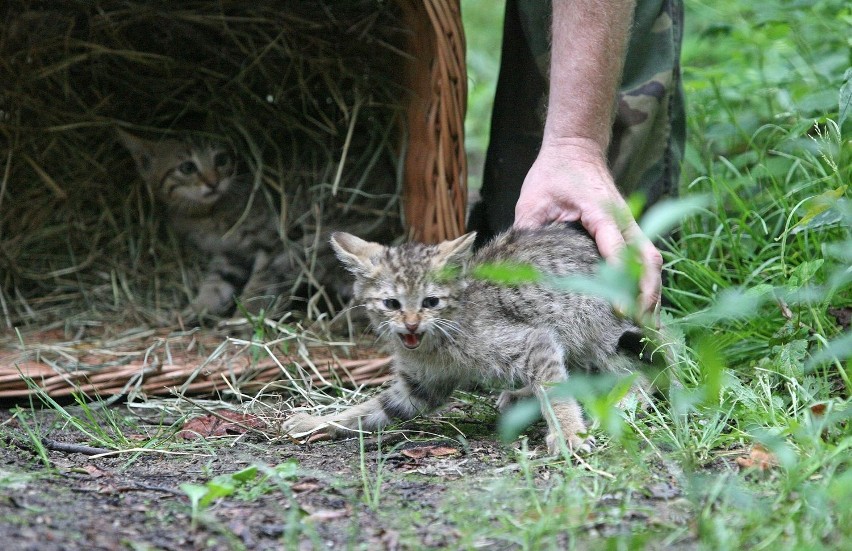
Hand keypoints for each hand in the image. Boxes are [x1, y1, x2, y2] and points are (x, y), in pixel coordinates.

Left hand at [513, 139, 661, 321]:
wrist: (575, 148)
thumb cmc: (552, 174)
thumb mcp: (532, 201)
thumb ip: (528, 232)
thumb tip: (517, 268)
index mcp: (600, 211)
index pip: (617, 249)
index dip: (620, 280)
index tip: (619, 309)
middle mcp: (623, 218)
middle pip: (647, 260)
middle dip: (648, 294)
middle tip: (639, 326)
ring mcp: (630, 224)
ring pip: (651, 261)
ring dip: (652, 292)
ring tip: (647, 326)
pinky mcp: (628, 230)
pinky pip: (645, 258)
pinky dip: (647, 282)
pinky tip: (642, 308)